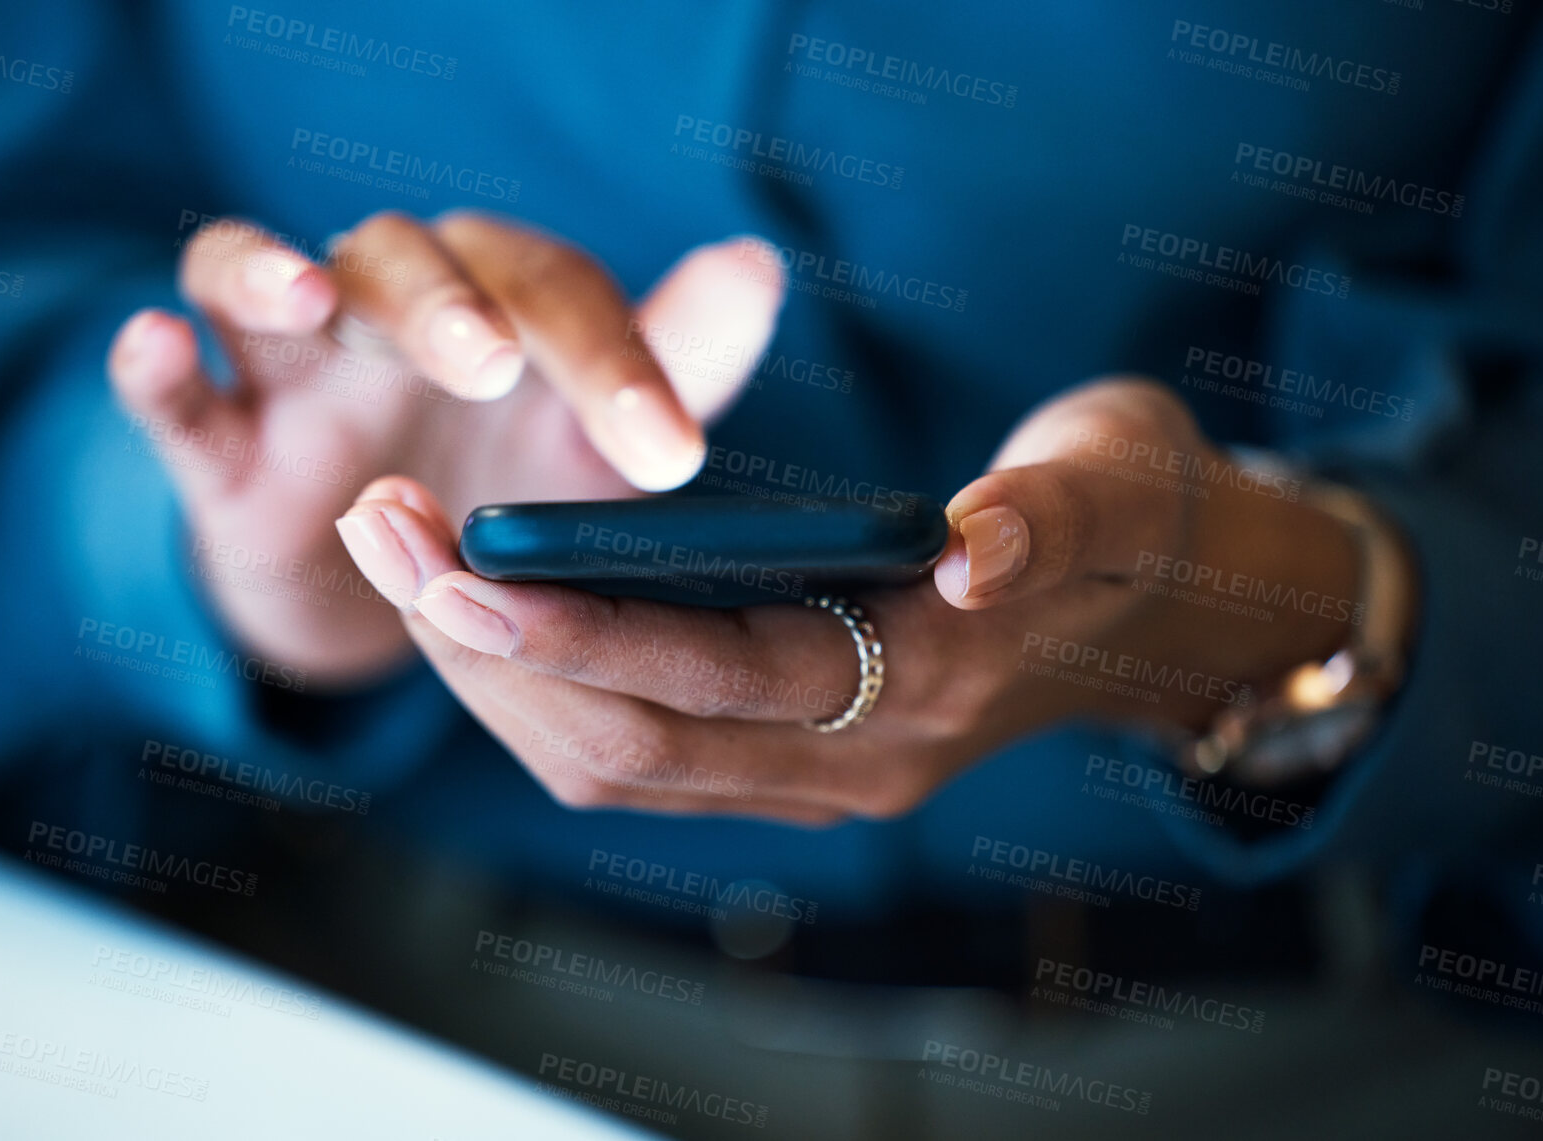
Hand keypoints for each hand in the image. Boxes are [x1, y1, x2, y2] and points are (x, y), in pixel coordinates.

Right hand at [107, 213, 783, 684]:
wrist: (402, 592)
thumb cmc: (513, 491)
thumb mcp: (603, 447)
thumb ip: (678, 361)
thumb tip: (760, 265)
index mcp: (498, 303)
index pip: (554, 295)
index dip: (612, 365)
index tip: (671, 459)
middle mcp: (390, 313)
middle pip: (403, 260)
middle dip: (444, 307)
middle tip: (492, 369)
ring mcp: (292, 373)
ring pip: (257, 280)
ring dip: (273, 275)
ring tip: (307, 297)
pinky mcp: (220, 449)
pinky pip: (174, 394)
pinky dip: (152, 364)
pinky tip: (154, 343)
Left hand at [337, 378, 1369, 823]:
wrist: (1160, 604)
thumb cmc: (1127, 519)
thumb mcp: (1112, 483)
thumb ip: (1045, 516)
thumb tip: (968, 552)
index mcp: (930, 686)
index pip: (725, 681)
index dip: (588, 637)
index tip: (464, 570)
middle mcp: (858, 761)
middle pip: (634, 744)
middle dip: (491, 653)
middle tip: (382, 531)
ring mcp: (817, 773)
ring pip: (614, 763)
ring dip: (491, 672)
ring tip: (398, 550)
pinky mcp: (786, 756)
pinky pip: (634, 753)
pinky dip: (539, 689)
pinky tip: (477, 605)